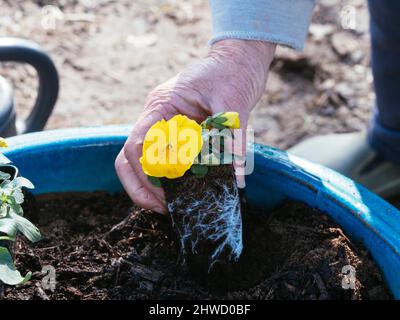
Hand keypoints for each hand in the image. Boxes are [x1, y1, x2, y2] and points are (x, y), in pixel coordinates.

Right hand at [115, 39, 275, 212]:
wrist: (238, 59)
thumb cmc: (233, 73)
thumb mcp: (234, 103)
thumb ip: (233, 140)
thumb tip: (236, 179)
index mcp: (162, 105)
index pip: (138, 144)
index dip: (147, 173)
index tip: (167, 195)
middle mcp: (156, 116)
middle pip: (129, 157)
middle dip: (140, 187)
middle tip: (164, 209)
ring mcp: (163, 124)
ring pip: (140, 160)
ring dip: (149, 185)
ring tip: (171, 206)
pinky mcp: (175, 131)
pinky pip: (162, 157)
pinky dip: (167, 177)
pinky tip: (183, 190)